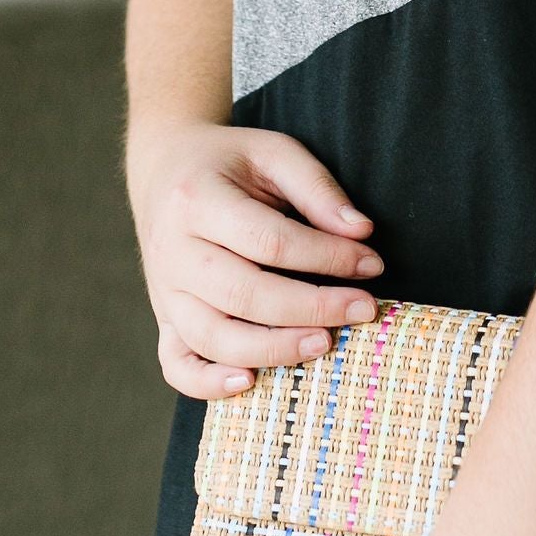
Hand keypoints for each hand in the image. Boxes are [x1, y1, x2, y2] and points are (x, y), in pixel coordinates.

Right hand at [126, 119, 381, 399]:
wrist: (163, 169)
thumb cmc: (229, 161)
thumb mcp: (273, 152)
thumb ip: (317, 188)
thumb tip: (362, 233)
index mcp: (197, 199)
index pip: (270, 240)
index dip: (327, 257)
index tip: (372, 264)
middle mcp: (172, 249)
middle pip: (243, 294)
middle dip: (312, 307)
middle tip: (364, 309)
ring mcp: (163, 290)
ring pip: (213, 336)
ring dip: (274, 348)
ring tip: (324, 343)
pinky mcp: (163, 317)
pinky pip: (176, 364)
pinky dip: (208, 383)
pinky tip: (250, 382)